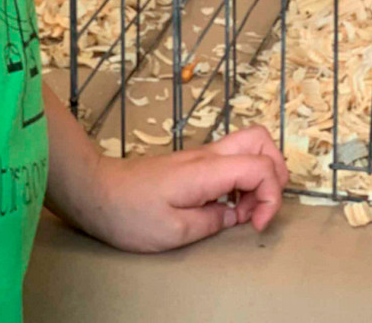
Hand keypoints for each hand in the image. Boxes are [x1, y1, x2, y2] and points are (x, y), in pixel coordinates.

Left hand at [87, 126, 287, 253]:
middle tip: (257, 208)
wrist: (97, 192)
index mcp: (207, 169)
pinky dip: (241, 178)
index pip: (261, 166)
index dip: (270, 197)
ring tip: (241, 210)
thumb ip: (212, 221)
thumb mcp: (174, 231)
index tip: (254, 225)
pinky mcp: (193, 162)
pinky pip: (231, 158)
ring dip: (258, 176)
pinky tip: (226, 203)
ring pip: (248, 145)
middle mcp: (208, 155)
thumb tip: (234, 214)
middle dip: (274, 173)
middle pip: (261, 140)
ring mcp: (201, 155)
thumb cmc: (131, 213)